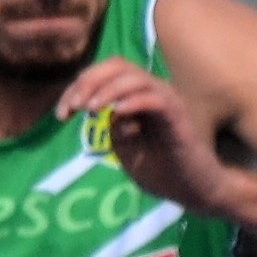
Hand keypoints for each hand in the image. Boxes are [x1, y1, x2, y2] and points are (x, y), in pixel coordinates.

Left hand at [59, 61, 233, 218]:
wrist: (194, 190)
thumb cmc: (162, 170)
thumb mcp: (125, 148)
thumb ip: (111, 126)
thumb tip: (96, 107)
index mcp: (137, 97)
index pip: (104, 75)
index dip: (79, 88)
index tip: (61, 114)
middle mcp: (153, 92)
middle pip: (118, 65)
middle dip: (88, 82)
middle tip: (72, 107)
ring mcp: (167, 101)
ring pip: (136, 77)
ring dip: (107, 90)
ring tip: (90, 109)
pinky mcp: (179, 117)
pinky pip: (156, 99)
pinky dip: (133, 101)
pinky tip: (116, 114)